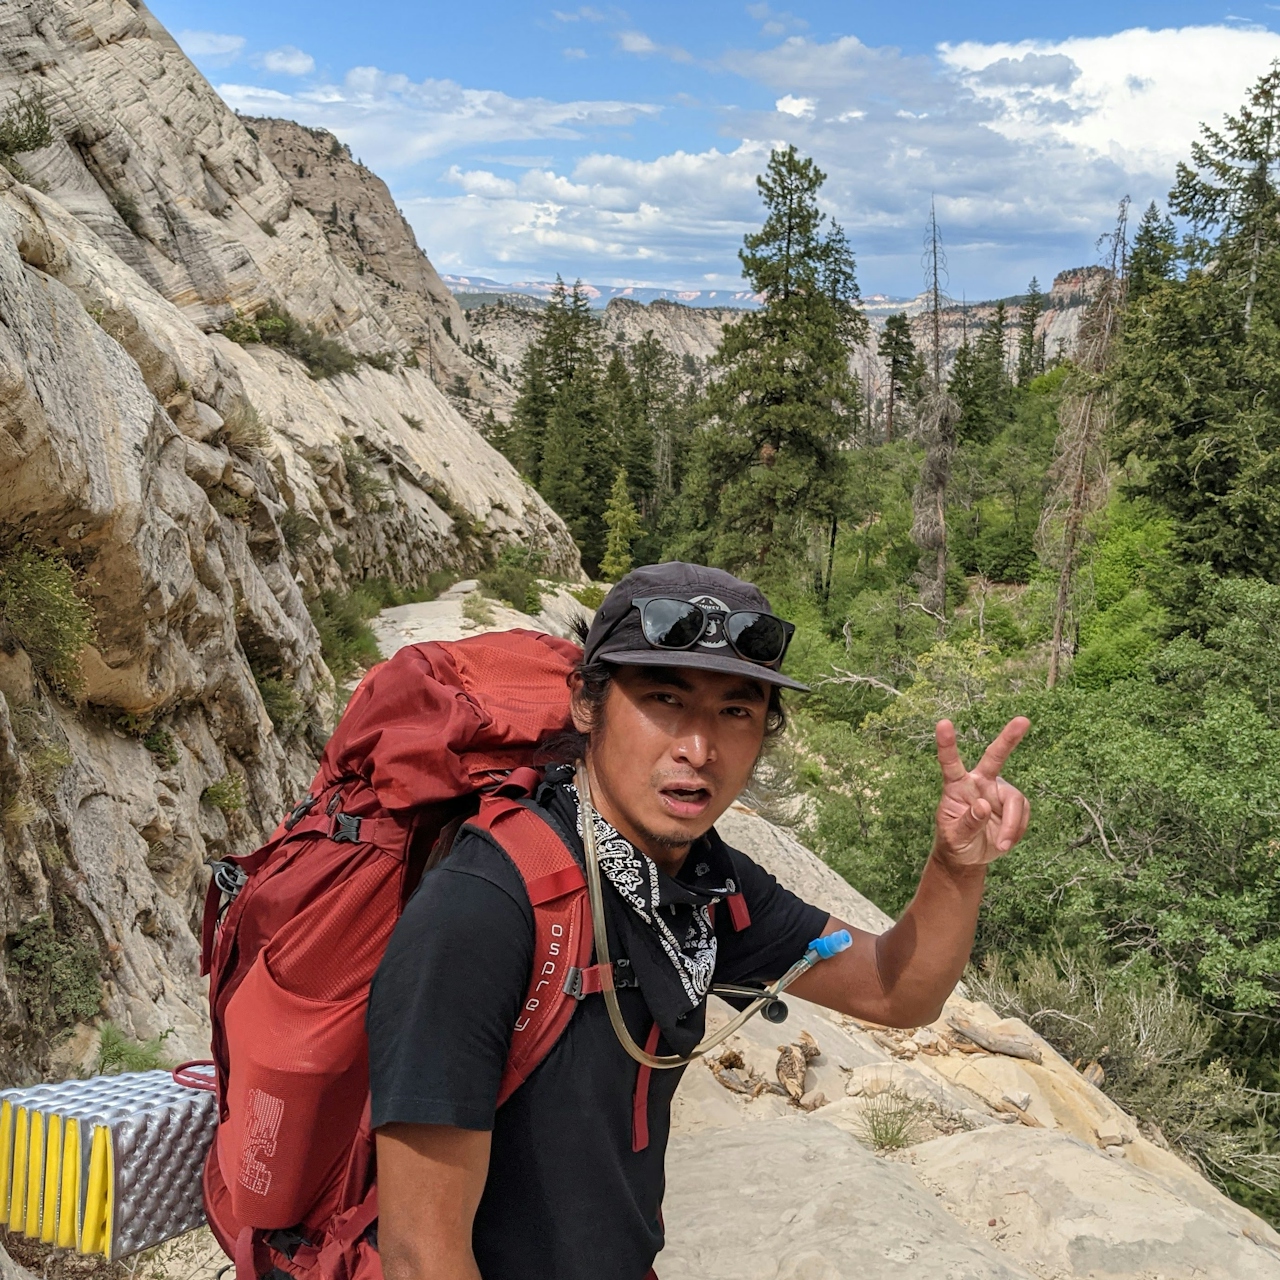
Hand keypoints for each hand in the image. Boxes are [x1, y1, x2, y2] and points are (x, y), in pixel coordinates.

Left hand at [932, 717, 1030, 869]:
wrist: (969, 856)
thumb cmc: (955, 842)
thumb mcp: (955, 837)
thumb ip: (967, 823)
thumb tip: (982, 805)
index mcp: (956, 786)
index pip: (950, 763)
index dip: (947, 744)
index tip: (943, 723)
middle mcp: (978, 782)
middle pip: (994, 757)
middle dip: (1009, 738)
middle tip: (1023, 720)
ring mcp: (997, 791)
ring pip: (1014, 799)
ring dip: (1011, 825)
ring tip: (1001, 844)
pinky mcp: (1013, 804)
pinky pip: (1023, 812)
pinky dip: (1016, 830)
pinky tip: (1005, 841)